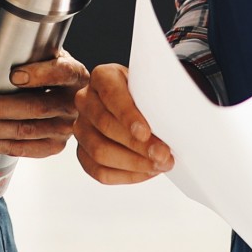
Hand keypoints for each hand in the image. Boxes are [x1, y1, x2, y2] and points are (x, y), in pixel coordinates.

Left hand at [0, 52, 89, 158]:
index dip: (40, 75)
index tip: (14, 75)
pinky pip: (22, 150)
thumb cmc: (46, 71)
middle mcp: (73, 104)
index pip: (62, 73)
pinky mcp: (53, 146)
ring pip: (25, 131)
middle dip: (2, 108)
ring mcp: (65, 128)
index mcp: (75, 75)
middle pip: (38, 108)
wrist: (62, 95)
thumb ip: (31, 50)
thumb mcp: (47, 54)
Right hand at [72, 64, 173, 183]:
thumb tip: (170, 121)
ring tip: (159, 165)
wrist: (143, 104)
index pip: (111, 94)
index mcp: (103, 76)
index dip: (127, 115)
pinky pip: (99, 171)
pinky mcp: (83, 152)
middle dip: (137, 145)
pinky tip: (146, 171)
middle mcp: (86, 100)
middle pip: (105, 125)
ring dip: (134, 163)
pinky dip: (126, 175)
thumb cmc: (148, 94)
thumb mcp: (154, 86)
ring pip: (99, 152)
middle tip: (163, 155)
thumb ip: (158, 98)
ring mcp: (81, 127)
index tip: (145, 132)